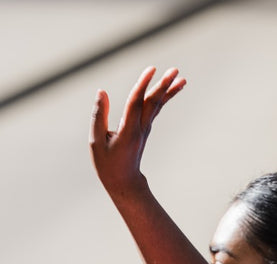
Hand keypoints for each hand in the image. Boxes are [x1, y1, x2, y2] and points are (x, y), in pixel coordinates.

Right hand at [90, 66, 185, 198]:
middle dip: (163, 85)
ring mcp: (145, 129)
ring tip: (180, 75)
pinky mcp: (146, 128)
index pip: (136, 103)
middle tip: (175, 70)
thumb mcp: (96, 142)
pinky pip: (156, 109)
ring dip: (168, 89)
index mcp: (127, 131)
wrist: (124, 182)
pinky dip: (165, 97)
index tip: (151, 69)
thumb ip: (98, 116)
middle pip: (153, 103)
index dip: (143, 85)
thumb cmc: (107, 163)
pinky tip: (174, 87)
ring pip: (157, 105)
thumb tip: (101, 92)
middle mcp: (140, 128)